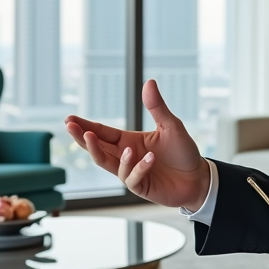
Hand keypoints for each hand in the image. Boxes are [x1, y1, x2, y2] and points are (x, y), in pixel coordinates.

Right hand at [65, 80, 209, 210]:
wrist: (199, 178)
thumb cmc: (183, 152)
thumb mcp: (172, 126)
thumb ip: (157, 107)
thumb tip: (148, 81)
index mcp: (129, 140)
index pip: (103, 132)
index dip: (85, 126)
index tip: (69, 119)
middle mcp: (126, 156)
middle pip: (97, 148)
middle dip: (84, 138)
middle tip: (71, 127)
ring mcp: (131, 173)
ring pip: (109, 164)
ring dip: (107, 153)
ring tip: (111, 142)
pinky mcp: (141, 186)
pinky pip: (132, 177)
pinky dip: (138, 167)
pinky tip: (151, 159)